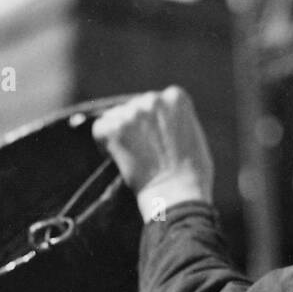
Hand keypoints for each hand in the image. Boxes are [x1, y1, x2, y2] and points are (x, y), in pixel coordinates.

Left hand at [92, 86, 214, 221]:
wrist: (176, 194)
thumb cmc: (192, 174)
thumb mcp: (193, 134)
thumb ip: (176, 120)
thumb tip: (162, 119)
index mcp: (175, 97)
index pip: (154, 101)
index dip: (150, 122)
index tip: (153, 141)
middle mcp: (153, 99)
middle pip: (133, 107)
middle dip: (134, 126)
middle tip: (140, 152)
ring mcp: (133, 112)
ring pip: (115, 116)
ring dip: (119, 134)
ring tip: (131, 157)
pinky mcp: (115, 128)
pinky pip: (99, 129)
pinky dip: (104, 144)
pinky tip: (118, 158)